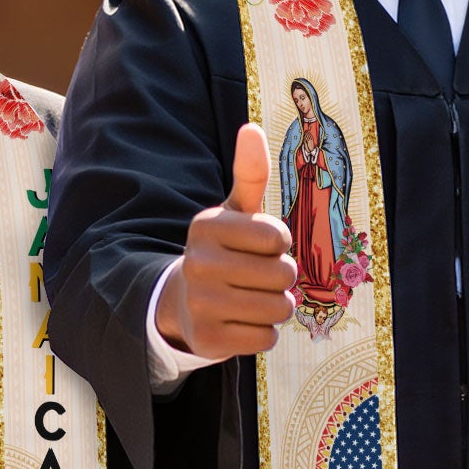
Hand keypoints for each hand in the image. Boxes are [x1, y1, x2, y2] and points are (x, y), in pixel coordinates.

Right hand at [156, 124, 297, 359]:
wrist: (184, 301)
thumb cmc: (225, 249)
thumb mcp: (236, 211)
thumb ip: (250, 174)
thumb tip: (252, 128)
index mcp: (206, 226)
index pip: (279, 238)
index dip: (280, 244)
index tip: (260, 245)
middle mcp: (197, 264)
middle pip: (284, 275)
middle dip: (282, 277)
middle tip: (257, 276)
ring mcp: (200, 305)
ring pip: (279, 308)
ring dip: (277, 306)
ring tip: (252, 297)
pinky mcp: (207, 341)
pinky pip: (266, 338)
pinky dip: (263, 332)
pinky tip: (240, 321)